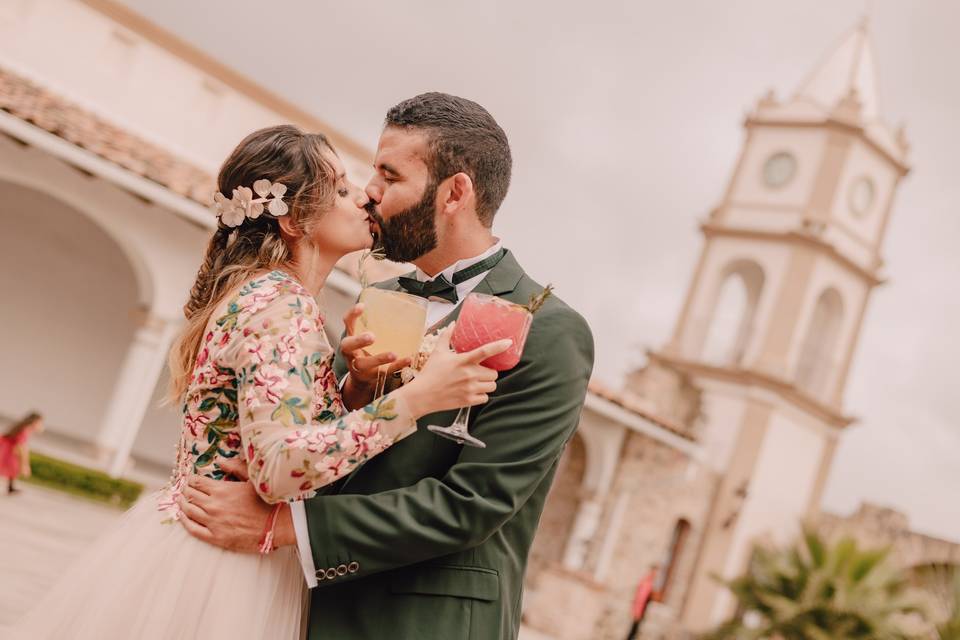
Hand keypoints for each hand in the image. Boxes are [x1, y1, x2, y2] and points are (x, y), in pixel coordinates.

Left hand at [176, 465, 294, 552]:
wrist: (275, 525)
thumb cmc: (266, 501)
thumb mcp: (252, 479)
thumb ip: (236, 467)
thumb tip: (220, 461)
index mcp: (222, 490)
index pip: (197, 482)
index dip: (191, 479)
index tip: (191, 479)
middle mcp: (214, 505)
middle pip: (190, 495)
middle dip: (186, 490)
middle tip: (185, 489)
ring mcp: (213, 522)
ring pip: (189, 511)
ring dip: (182, 504)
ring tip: (181, 500)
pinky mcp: (215, 537)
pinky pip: (193, 529)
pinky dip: (185, 522)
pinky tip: (182, 517)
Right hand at [340, 303, 411, 386]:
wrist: (362, 378)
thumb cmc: (365, 350)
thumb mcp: (364, 337)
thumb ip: (375, 325)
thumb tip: (400, 306)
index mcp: (350, 338)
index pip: (347, 323)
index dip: (352, 315)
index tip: (362, 306)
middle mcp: (351, 352)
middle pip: (348, 346)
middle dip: (359, 340)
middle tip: (371, 336)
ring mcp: (360, 366)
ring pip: (365, 364)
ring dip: (379, 358)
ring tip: (393, 354)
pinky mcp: (372, 376)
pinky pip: (385, 372)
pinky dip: (397, 366)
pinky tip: (407, 360)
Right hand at [397, 323, 512, 416]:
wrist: (422, 395)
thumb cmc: (430, 373)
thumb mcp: (437, 352)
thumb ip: (447, 336)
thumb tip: (453, 323)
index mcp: (463, 360)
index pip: (485, 351)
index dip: (499, 346)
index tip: (509, 342)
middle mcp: (469, 374)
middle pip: (494, 373)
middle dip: (489, 373)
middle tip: (480, 372)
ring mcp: (470, 388)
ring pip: (492, 386)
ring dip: (487, 384)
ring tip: (477, 382)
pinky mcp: (469, 401)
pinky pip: (485, 398)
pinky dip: (481, 395)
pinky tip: (472, 391)